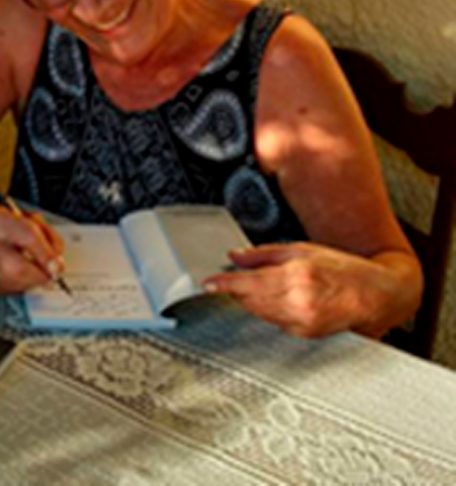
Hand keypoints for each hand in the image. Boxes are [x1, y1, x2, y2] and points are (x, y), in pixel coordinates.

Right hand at [0, 204, 64, 295]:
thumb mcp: (23, 218)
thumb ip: (45, 236)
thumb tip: (57, 264)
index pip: (27, 236)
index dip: (47, 254)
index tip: (58, 266)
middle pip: (19, 269)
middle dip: (41, 274)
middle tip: (49, 272)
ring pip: (16, 285)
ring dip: (31, 280)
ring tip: (28, 267)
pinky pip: (10, 291)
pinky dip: (19, 285)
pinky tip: (13, 273)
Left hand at [202, 242, 399, 337]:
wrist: (378, 295)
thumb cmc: (345, 269)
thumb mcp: (303, 249)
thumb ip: (264, 254)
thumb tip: (235, 256)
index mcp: (297, 277)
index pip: (247, 284)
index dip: (223, 284)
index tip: (207, 284)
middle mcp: (298, 303)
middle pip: (248, 300)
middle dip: (237, 290)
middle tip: (234, 279)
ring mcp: (302, 322)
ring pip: (258, 313)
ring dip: (252, 301)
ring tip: (263, 286)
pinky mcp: (305, 334)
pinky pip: (274, 322)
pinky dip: (269, 311)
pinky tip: (282, 300)